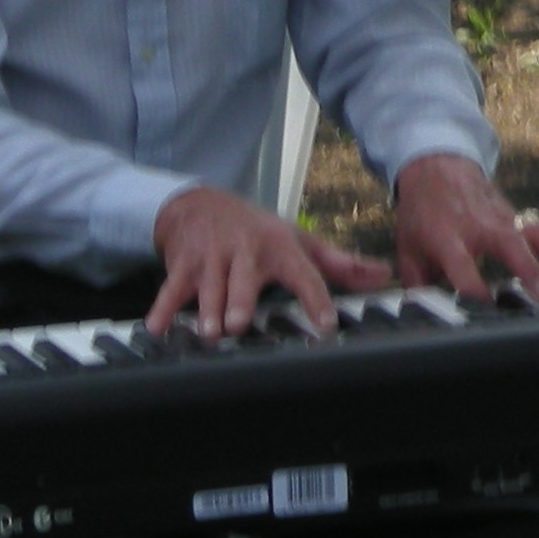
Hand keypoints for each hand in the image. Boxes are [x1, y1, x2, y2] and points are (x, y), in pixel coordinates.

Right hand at [148, 186, 388, 338]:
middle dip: (240, 300)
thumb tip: (381, 275)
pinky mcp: (183, 264)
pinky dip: (163, 309)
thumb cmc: (257, 231)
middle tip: (240, 323)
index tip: (325, 326)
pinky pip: (171, 289)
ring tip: (210, 333)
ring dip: (207, 310)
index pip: (304, 274)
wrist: (201, 204)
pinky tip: (157, 330)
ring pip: (209, 287)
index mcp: (281, 248)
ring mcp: (212, 258)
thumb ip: (339, 263)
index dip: (316, 300)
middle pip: (245, 279)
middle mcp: (246, 251)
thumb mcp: (299, 241)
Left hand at [392, 153, 538, 303]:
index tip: (487, 310)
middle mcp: (480, 225)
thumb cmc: (422, 214)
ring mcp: (504, 217)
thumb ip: (416, 284)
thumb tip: (417, 318)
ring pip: (536, 233)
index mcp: (446, 235)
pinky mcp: (519, 216)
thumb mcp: (407, 248)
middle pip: (507, 243)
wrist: (437, 165)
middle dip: (527, 268)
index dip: (472, 288)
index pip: (460, 263)